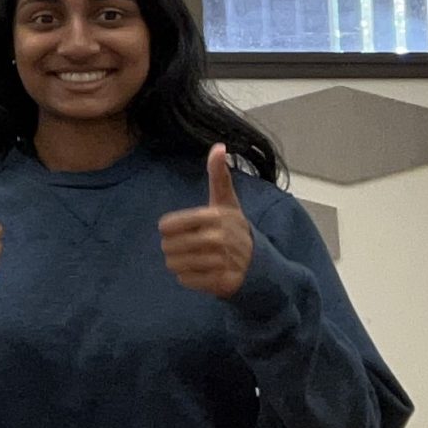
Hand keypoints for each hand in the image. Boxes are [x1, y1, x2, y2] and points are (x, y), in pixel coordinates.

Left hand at [160, 145, 253, 297]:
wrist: (259, 264)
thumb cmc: (234, 229)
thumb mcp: (227, 202)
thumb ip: (219, 176)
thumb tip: (219, 146)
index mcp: (216, 216)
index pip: (167, 226)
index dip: (168, 229)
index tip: (179, 229)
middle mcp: (220, 238)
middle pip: (168, 247)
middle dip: (173, 248)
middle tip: (189, 247)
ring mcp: (222, 261)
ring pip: (175, 265)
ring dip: (180, 264)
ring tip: (195, 259)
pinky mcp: (222, 281)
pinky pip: (185, 280)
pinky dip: (189, 278)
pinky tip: (202, 272)